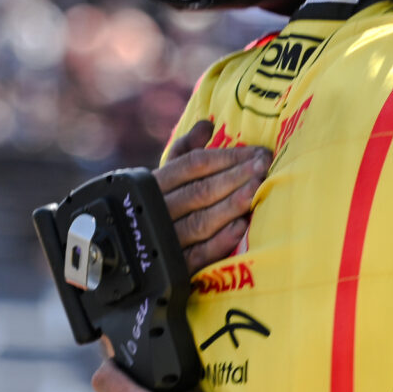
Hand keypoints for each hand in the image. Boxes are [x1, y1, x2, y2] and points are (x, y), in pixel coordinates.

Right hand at [158, 121, 268, 271]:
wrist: (128, 254)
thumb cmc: (157, 206)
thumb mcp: (164, 176)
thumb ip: (185, 150)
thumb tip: (206, 123)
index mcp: (154, 183)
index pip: (193, 164)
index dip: (227, 157)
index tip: (259, 152)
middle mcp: (157, 210)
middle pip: (200, 191)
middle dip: (235, 177)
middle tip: (264, 167)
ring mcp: (165, 240)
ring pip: (201, 221)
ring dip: (230, 205)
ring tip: (256, 190)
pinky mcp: (174, 268)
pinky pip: (199, 254)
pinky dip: (220, 241)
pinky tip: (241, 227)